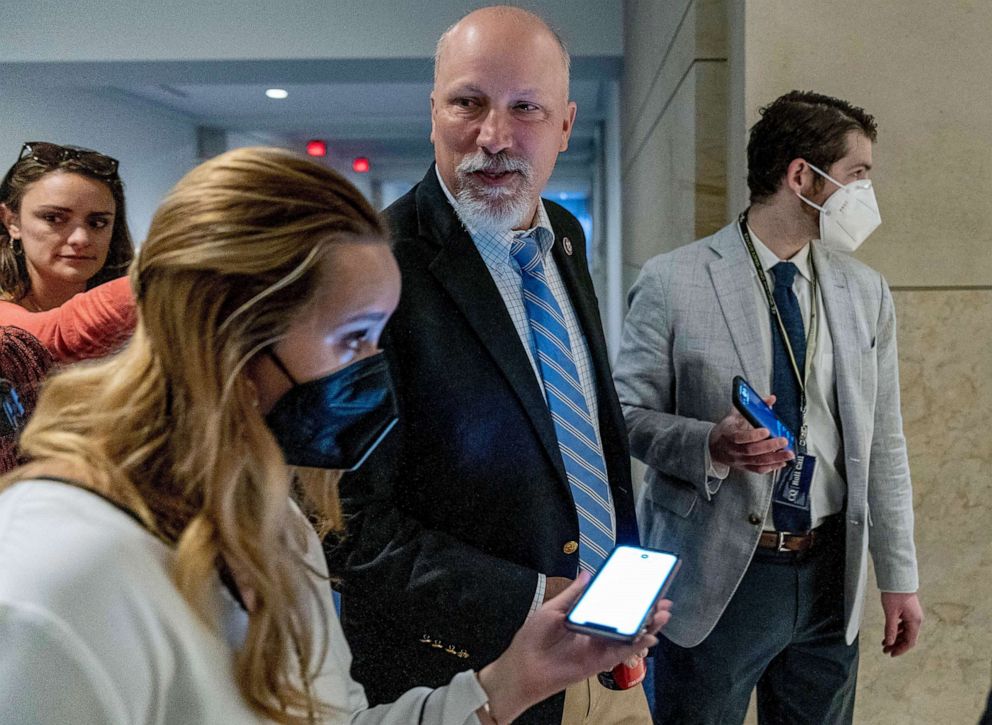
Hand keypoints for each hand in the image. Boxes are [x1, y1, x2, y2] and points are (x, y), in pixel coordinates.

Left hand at [478, 572, 670, 723]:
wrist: (524, 667)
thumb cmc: (532, 639)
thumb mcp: (552, 609)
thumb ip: (573, 594)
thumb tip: (587, 574)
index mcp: (585, 616)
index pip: (612, 604)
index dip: (629, 595)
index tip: (644, 584)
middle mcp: (595, 631)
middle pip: (626, 619)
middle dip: (645, 610)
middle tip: (661, 599)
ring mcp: (599, 646)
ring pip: (630, 635)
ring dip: (647, 625)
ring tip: (661, 613)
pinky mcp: (600, 661)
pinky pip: (622, 652)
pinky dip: (637, 644)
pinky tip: (649, 635)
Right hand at [709, 396, 793, 473]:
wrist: (714, 446)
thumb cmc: (726, 429)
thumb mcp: (735, 415)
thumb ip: (752, 406)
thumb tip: (770, 399)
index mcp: (728, 434)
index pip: (740, 437)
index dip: (753, 435)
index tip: (766, 430)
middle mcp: (733, 449)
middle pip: (752, 450)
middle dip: (770, 446)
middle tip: (783, 441)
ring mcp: (739, 459)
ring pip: (758, 461)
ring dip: (775, 458)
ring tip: (788, 454)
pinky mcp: (744, 466)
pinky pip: (758, 469)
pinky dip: (772, 467)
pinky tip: (781, 462)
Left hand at [880, 592, 922, 655]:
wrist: (897, 578)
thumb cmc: (895, 594)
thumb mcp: (890, 613)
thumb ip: (890, 629)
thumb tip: (889, 642)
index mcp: (915, 622)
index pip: (910, 642)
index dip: (901, 649)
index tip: (891, 654)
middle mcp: (916, 620)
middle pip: (908, 637)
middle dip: (896, 645)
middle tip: (885, 650)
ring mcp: (913, 615)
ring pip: (905, 631)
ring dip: (895, 638)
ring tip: (884, 642)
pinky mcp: (908, 611)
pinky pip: (903, 625)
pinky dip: (896, 630)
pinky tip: (888, 633)